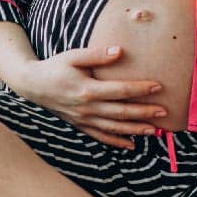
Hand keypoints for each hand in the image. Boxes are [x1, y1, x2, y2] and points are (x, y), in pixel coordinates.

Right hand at [6, 45, 166, 149]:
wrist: (32, 85)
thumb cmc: (55, 67)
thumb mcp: (73, 56)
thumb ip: (97, 55)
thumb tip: (120, 51)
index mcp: (87, 89)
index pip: (120, 90)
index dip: (140, 89)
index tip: (158, 86)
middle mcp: (87, 108)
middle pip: (121, 112)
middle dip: (144, 112)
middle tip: (164, 112)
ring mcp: (83, 119)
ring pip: (114, 128)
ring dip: (135, 130)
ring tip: (154, 130)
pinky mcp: (80, 125)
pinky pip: (101, 137)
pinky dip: (116, 142)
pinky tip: (131, 145)